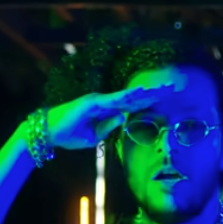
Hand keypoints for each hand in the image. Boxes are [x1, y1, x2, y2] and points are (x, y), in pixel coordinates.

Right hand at [44, 84, 173, 150]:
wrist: (48, 133)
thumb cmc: (69, 134)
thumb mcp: (94, 137)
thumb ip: (108, 128)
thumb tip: (122, 119)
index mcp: (106, 109)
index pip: (133, 104)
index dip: (150, 100)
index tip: (166, 96)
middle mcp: (105, 101)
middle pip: (134, 97)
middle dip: (154, 92)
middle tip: (174, 86)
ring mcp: (99, 100)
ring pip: (127, 96)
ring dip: (145, 92)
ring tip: (163, 88)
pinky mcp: (91, 103)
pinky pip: (112, 100)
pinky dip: (126, 97)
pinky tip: (139, 94)